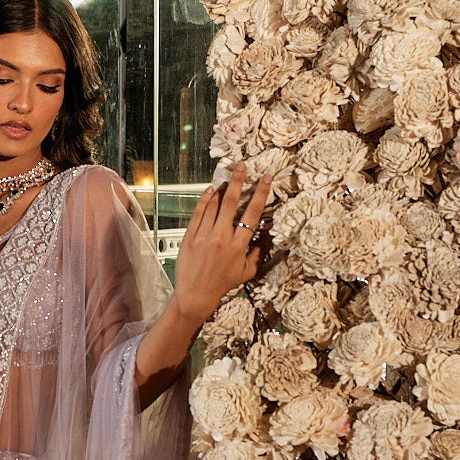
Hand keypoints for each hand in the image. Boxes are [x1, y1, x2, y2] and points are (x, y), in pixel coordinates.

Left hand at [172, 163, 271, 328]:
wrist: (195, 294)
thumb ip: (259, 251)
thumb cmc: (223, 283)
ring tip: (228, 177)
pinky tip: (211, 190)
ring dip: (222, 188)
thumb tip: (269, 234)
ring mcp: (204, 236)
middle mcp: (221, 238)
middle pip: (231, 202)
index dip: (260, 193)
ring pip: (214, 205)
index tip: (266, 178)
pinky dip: (205, 199)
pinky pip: (198, 212)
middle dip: (239, 181)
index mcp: (239, 245)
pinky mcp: (190, 236)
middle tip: (243, 165)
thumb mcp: (247, 270)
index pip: (252, 213)